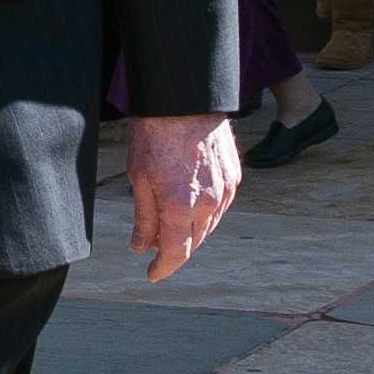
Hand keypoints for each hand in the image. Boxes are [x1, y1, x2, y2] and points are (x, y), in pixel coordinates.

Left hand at [125, 114, 240, 282]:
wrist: (184, 99)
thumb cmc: (155, 134)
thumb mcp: (138, 177)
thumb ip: (144, 218)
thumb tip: (141, 247)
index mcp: (181, 206)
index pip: (177, 253)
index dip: (163, 268)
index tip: (152, 274)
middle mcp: (208, 203)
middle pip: (194, 242)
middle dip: (175, 249)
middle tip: (155, 245)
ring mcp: (225, 190)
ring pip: (209, 226)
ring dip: (191, 232)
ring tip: (170, 224)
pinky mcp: (234, 176)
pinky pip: (220, 206)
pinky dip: (205, 213)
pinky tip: (191, 205)